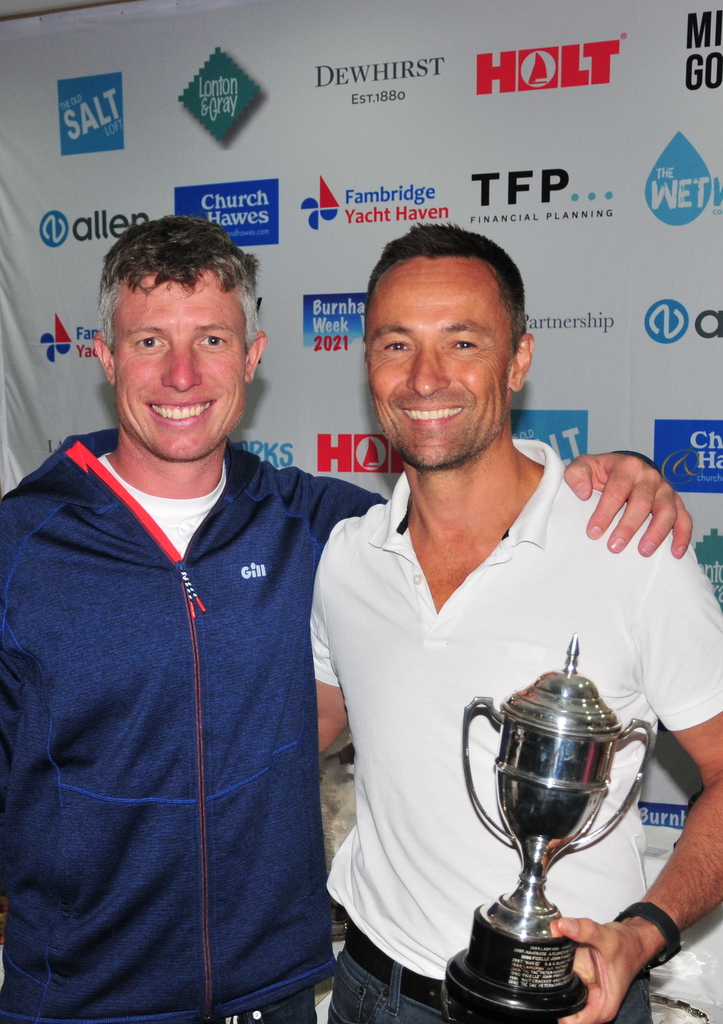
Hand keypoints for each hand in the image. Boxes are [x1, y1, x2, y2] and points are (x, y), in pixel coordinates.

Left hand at [553, 917, 652, 1023]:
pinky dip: (555, 961)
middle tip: (548, 964)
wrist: (631, 938)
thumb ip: (585, 930)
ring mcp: (582, 988)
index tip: (552, 987)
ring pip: (557, 986)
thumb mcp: (608, 938)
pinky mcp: (577, 976)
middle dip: (552, 986)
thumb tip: (561, 926)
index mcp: (601, 1005)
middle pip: (561, 1004)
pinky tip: (556, 948)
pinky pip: (559, 972)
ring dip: (552, 971)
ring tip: (552, 952)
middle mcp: (590, 1000)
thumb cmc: (628, 947)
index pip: (572, 1021)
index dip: (559, 1009)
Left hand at [564, 453, 690, 558]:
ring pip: (666, 512)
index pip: (616, 490)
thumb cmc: (601, 472)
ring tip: (643, 552)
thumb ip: (576, 474)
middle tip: (614, 547)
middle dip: (628, 527)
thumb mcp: (584, 466)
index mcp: (627, 466)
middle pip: (642, 502)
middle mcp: (649, 476)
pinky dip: (682, 536)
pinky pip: (684, 519)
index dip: (605, 512)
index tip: (593, 532)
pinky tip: (675, 553)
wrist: (623, 470)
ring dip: (656, 533)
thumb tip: (583, 493)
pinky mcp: (676, 502)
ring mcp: (665, 489)